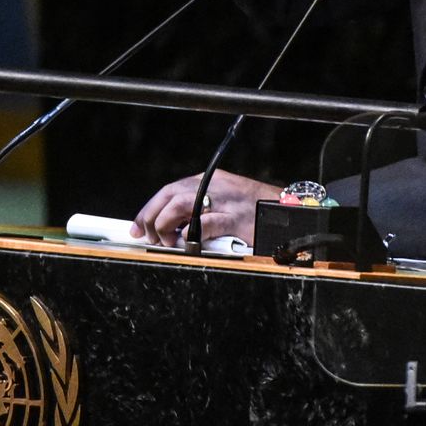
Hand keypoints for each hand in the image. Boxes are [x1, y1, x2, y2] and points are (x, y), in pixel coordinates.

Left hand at [131, 170, 275, 247]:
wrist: (287, 210)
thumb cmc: (257, 209)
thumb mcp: (226, 201)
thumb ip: (202, 209)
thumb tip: (174, 227)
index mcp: (210, 179)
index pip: (169, 190)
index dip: (149, 209)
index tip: (138, 226)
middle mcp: (214, 186)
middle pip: (169, 195)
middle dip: (151, 217)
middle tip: (149, 237)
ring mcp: (224, 201)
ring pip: (180, 206)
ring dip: (165, 226)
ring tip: (166, 242)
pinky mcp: (234, 218)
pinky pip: (204, 225)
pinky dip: (190, 237)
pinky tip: (187, 246)